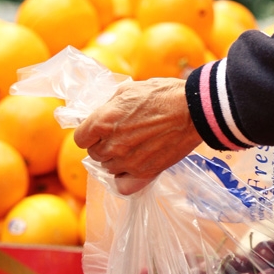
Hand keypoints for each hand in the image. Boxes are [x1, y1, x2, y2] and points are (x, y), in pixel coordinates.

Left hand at [73, 77, 200, 194]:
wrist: (193, 111)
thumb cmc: (163, 95)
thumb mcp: (128, 91)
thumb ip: (108, 106)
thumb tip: (99, 116)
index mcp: (104, 121)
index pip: (80, 138)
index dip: (87, 134)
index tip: (95, 132)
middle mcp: (113, 144)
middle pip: (94, 154)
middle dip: (101, 146)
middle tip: (117, 137)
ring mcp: (128, 161)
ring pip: (108, 168)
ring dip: (114, 160)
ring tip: (130, 148)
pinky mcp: (145, 172)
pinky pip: (123, 183)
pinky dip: (124, 176)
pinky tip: (130, 167)